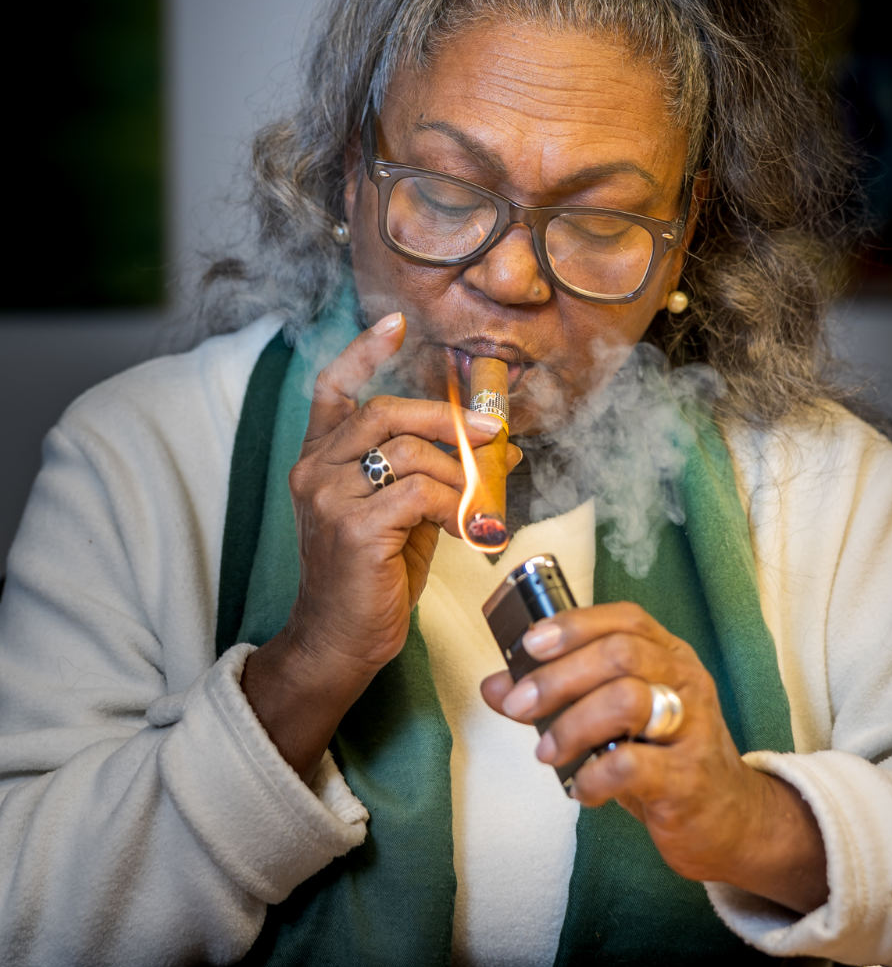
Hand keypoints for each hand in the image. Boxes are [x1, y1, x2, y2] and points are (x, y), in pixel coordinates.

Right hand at [243, 312, 516, 778]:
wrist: (340, 641)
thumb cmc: (373, 579)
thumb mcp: (407, 518)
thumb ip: (439, 478)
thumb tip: (501, 450)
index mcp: (320, 461)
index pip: (332, 389)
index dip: (364, 353)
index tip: (394, 325)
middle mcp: (315, 470)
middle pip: (386, 413)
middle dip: (448, 419)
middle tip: (493, 434)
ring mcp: (330, 497)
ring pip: (410, 453)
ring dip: (460, 477)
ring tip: (481, 508)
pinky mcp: (355, 528)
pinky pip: (421, 494)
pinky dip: (457, 508)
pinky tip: (470, 531)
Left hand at [481, 601, 827, 914]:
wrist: (729, 820)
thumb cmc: (663, 758)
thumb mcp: (613, 720)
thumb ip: (557, 698)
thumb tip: (495, 685)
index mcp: (668, 656)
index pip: (626, 620)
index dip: (575, 625)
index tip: (529, 644)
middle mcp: (685, 681)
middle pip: (621, 654)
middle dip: (559, 676)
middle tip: (518, 704)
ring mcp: (693, 728)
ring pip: (628, 699)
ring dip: (573, 724)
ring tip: (547, 752)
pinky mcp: (689, 779)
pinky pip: (634, 766)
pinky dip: (594, 777)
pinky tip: (581, 789)